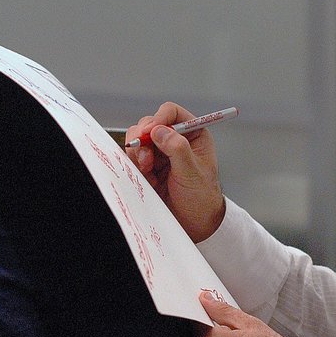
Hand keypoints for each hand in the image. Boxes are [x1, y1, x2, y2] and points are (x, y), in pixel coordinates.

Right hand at [126, 102, 225, 241]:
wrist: (194, 223)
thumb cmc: (202, 198)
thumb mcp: (192, 173)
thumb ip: (177, 149)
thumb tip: (160, 130)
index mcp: (193, 135)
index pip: (172, 113)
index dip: (159, 118)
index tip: (149, 131)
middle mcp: (175, 140)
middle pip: (150, 124)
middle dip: (144, 138)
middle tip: (146, 156)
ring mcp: (160, 153)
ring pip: (138, 139)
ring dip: (138, 151)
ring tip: (147, 168)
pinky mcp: (148, 167)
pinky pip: (133, 157)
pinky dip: (133, 163)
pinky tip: (144, 175)